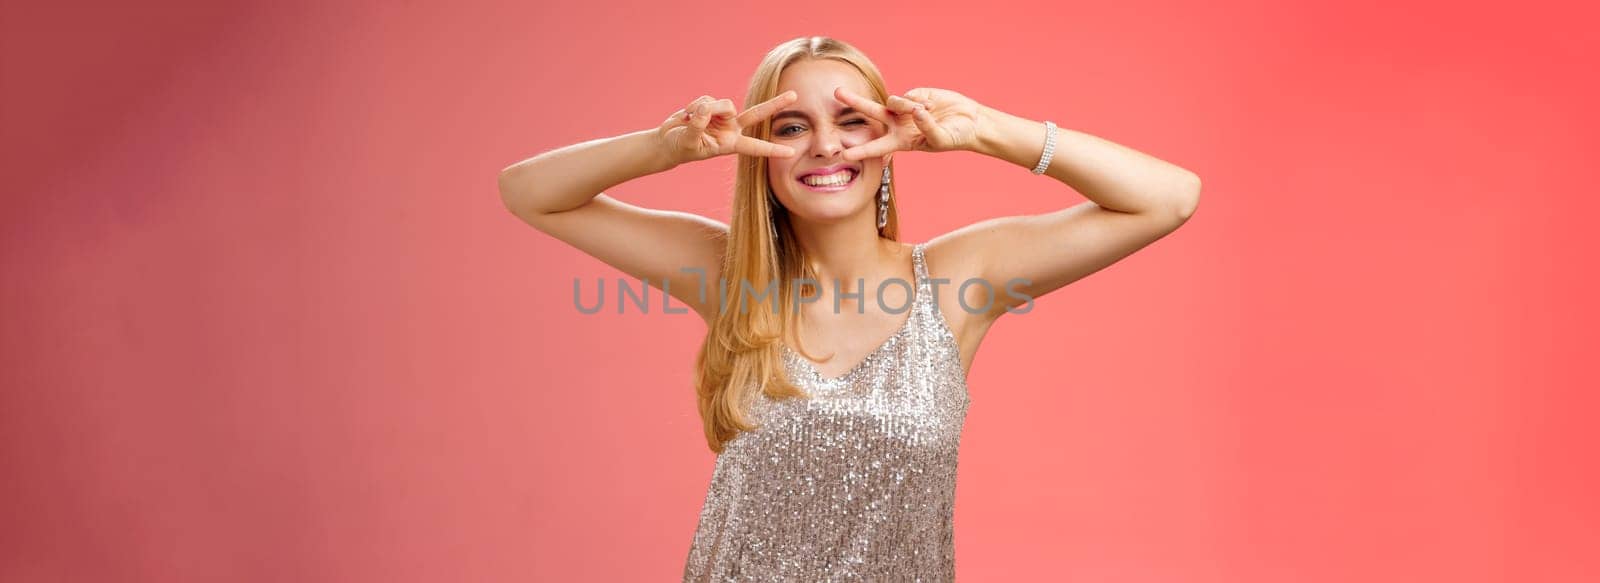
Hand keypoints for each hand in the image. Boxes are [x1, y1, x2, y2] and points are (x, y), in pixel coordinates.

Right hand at [657, 91, 799, 165]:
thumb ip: (697, 125)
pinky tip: (686, 115)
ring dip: (704, 109)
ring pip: (723, 103)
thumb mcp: (688, 142)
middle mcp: (730, 129)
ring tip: (688, 119)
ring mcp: (722, 117)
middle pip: (757, 114)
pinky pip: (708, 99)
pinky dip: (694, 106)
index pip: (755, 147)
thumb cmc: (680, 147)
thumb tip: (706, 108)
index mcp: (729, 144)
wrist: (668, 141)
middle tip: (795, 96)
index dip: (772, 149)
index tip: (792, 153)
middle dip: (775, 104)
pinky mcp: (712, 107)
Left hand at [835, 87, 983, 160]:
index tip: (844, 155)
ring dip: (906, 106)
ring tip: (925, 111)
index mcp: (901, 141)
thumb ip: (927, 127)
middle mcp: (899, 124)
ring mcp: (906, 108)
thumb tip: (916, 111)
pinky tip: (932, 106)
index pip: (877, 147)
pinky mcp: (916, 94)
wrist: (970, 122)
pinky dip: (921, 101)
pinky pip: (910, 95)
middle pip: (872, 112)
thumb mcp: (941, 139)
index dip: (861, 151)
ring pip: (894, 102)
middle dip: (855, 102)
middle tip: (837, 92)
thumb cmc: (955, 137)